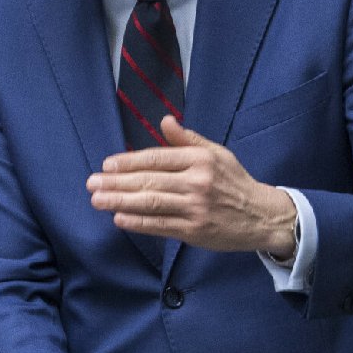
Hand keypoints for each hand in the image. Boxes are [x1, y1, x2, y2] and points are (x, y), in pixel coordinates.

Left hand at [87, 115, 295, 253]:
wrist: (261, 216)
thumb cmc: (234, 182)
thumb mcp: (216, 153)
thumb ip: (187, 139)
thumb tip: (165, 121)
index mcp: (199, 160)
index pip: (156, 158)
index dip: (129, 162)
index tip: (106, 165)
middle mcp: (196, 182)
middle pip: (148, 181)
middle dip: (116, 183)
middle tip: (91, 183)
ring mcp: (195, 208)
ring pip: (151, 203)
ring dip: (120, 202)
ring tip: (97, 200)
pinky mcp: (194, 230)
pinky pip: (160, 225)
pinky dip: (138, 222)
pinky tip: (119, 218)